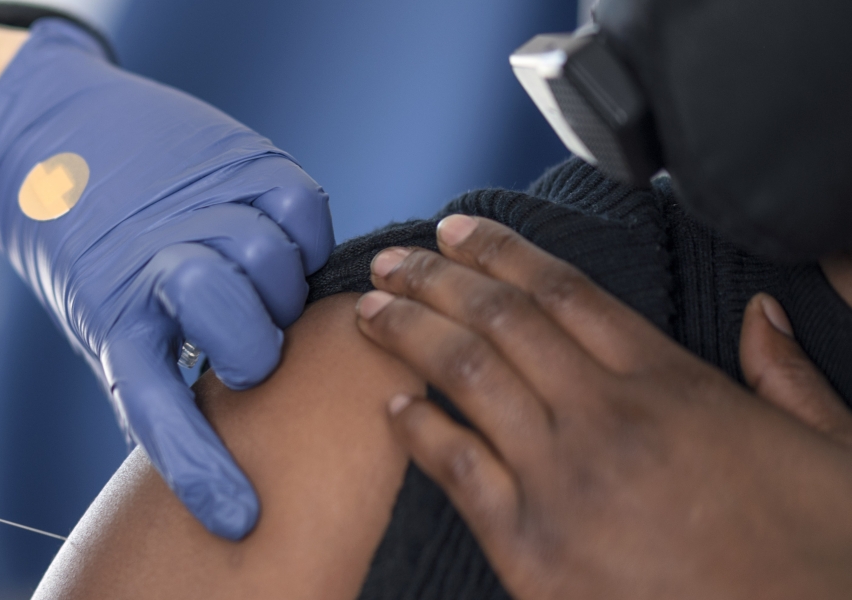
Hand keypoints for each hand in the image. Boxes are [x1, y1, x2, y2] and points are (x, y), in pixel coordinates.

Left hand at [0, 19, 332, 538]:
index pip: (157, 412)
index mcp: (114, 322)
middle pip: (239, 327)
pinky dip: (303, 230)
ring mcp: (199, 208)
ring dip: (279, 287)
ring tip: (255, 284)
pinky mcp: (238, 159)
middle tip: (247, 347)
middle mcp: (155, 266)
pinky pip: (302, 207)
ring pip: (274, 264)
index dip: (200, 469)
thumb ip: (156, 373)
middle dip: (256, 351)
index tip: (238, 518)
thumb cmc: (91, 249)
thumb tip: (217, 449)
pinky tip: (277, 236)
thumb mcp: (104, 319)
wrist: (53, 137)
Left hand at [355, 215, 851, 598]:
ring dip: (408, 331)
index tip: (456, 230)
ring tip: (368, 309)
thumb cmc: (821, 560)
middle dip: (434, 278)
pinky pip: (456, 469)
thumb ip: (786, 376)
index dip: (502, 252)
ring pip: (466, 376)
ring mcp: (564, 481)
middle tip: (390, 256)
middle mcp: (610, 418)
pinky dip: (417, 430)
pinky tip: (392, 405)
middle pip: (501, 320)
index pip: (568, 293)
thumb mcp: (833, 449)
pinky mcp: (532, 548)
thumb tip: (759, 315)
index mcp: (676, 385)